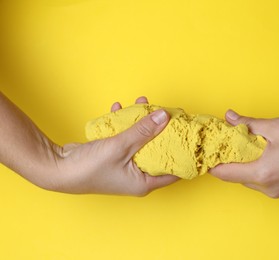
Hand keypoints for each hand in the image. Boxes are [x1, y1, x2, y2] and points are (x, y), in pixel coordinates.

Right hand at [50, 96, 178, 195]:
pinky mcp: (114, 157)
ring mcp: (125, 167)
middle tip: (167, 113)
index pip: (174, 170)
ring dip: (141, 123)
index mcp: (144, 183)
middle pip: (158, 151)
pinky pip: (126, 139)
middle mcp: (137, 178)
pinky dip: (125, 125)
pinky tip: (120, 109)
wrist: (58, 169)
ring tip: (143, 104)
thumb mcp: (122, 146)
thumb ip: (144, 131)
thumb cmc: (90, 167)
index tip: (188, 135)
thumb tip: (165, 116)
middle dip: (161, 130)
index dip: (183, 153)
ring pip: (141, 142)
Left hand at [210, 110, 278, 199]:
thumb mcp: (276, 127)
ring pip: (255, 181)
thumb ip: (248, 124)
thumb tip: (229, 117)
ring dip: (251, 167)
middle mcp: (270, 189)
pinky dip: (267, 172)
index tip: (208, 155)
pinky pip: (271, 184)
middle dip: (234, 162)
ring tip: (257, 148)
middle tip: (233, 144)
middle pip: (240, 178)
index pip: (225, 174)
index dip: (213, 164)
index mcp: (262, 174)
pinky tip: (276, 157)